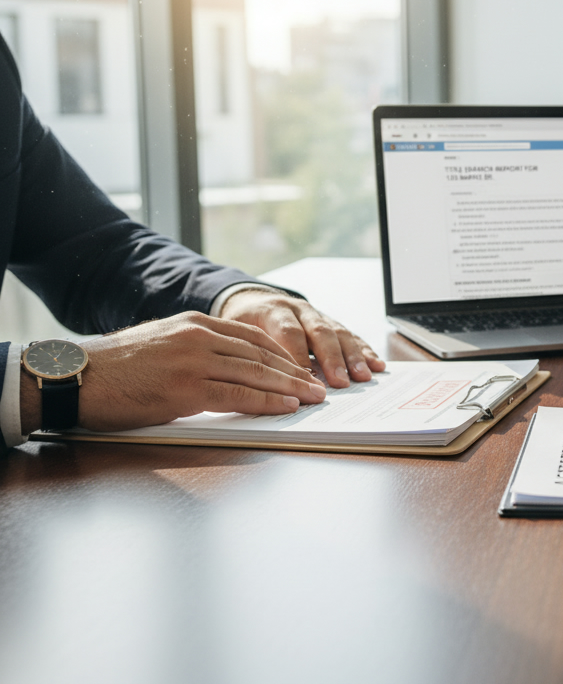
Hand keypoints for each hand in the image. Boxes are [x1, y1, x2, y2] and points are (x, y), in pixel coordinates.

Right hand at [23, 312, 330, 432]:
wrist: (75, 377)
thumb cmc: (114, 369)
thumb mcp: (160, 345)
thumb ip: (194, 350)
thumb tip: (225, 368)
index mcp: (193, 323)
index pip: (250, 336)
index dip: (280, 353)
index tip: (300, 367)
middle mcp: (198, 337)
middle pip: (260, 354)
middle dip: (294, 372)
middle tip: (318, 385)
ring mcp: (194, 362)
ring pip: (255, 374)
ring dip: (289, 388)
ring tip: (312, 399)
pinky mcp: (186, 389)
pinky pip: (237, 396)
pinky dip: (266, 402)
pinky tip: (285, 408)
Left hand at [219, 289, 385, 386]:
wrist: (250, 299)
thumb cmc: (240, 324)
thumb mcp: (232, 333)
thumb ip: (246, 353)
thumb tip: (257, 385)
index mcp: (272, 310)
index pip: (288, 332)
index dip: (298, 356)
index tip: (306, 380)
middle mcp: (299, 310)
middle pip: (319, 331)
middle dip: (332, 358)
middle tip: (340, 382)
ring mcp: (317, 315)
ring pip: (339, 332)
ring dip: (353, 356)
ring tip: (363, 376)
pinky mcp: (329, 322)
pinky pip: (350, 335)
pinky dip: (364, 350)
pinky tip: (376, 364)